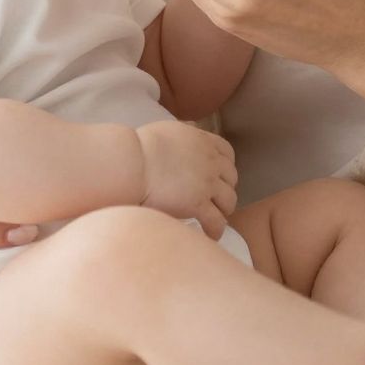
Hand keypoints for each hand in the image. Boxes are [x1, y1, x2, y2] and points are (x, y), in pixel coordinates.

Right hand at [134, 120, 237, 237]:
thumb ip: (185, 131)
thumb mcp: (170, 128)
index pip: (227, 153)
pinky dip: (216, 230)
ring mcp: (207, 184)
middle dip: (226, 188)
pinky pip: (216, 221)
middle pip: (231, 178)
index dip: (226, 166)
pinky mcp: (198, 204)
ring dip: (224, 210)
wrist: (133, 162)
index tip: (220, 175)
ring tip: (215, 218)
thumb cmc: (142, 146)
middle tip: (216, 199)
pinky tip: (210, 235)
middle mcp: (211, 161)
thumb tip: (191, 128)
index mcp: (203, 141)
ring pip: (229, 201)